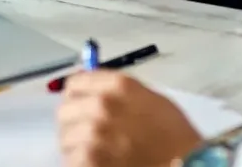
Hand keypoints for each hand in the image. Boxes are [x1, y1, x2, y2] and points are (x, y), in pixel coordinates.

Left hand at [58, 71, 202, 166]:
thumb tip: (91, 88)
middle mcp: (101, 106)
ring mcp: (92, 136)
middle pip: (65, 110)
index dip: (78, 95)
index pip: (76, 83)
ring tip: (100, 153)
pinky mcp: (87, 162)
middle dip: (75, 122)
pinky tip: (100, 164)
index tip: (81, 103)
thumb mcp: (153, 102)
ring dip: (78, 146)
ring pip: (66, 139)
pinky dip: (80, 163)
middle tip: (90, 134)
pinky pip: (71, 160)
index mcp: (118, 86)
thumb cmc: (176, 139)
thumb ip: (119, 92)